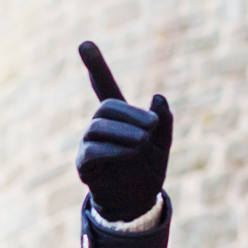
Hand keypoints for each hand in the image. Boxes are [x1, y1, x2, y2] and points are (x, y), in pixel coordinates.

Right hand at [75, 41, 172, 222]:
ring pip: (97, 126)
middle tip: (151, 129)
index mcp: (119, 117)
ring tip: (143, 143)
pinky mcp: (85, 164)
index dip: (95, 66)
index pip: (104, 87)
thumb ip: (164, 121)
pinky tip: (129, 153)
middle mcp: (99, 126)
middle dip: (130, 115)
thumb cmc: (149, 170)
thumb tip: (158, 97)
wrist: (139, 202)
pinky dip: (112, 149)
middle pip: (106, 107)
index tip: (84, 44)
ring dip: (123, 132)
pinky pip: (92, 150)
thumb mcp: (163, 144)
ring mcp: (89, 144)